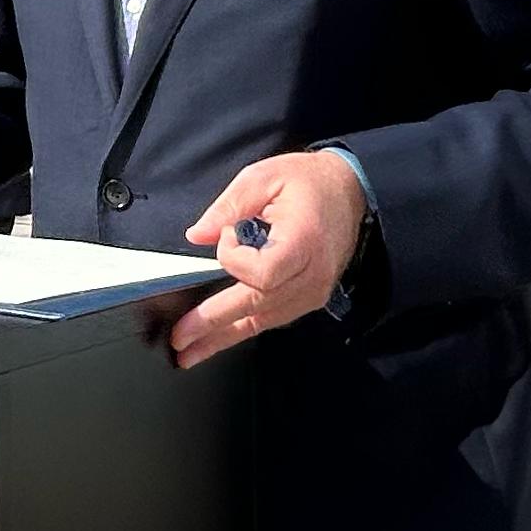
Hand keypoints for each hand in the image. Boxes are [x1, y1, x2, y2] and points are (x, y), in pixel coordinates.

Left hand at [173, 150, 368, 366]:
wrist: (350, 193)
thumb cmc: (309, 183)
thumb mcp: (264, 177)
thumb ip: (229, 206)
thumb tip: (197, 235)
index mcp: (303, 241)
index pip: (263, 272)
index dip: (234, 259)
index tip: (227, 235)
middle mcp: (311, 274)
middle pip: (256, 305)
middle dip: (213, 322)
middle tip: (180, 338)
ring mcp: (313, 291)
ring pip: (262, 321)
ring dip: (223, 337)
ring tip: (189, 353)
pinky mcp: (309, 298)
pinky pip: (271, 319)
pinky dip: (242, 330)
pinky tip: (217, 342)